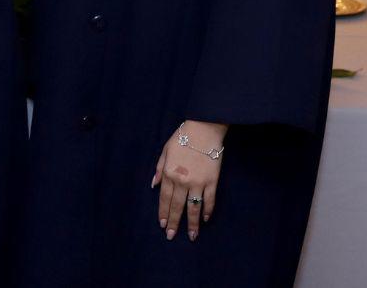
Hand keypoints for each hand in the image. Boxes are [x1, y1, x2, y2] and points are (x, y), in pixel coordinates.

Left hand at [152, 120, 226, 241]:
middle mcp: (182, 181)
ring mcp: (198, 182)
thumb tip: (154, 185)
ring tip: (192, 236)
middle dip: (174, 222)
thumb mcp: (165, 151)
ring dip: (192, 223)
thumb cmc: (182, 138)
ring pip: (194, 207)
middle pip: (177, 206)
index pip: (164, 198)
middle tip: (171, 235)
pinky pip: (210, 200)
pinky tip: (205, 219)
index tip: (162, 224)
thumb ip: (159, 168)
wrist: (203, 130)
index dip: (163, 212)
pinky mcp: (212, 182)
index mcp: (169, 173)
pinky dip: (208, 210)